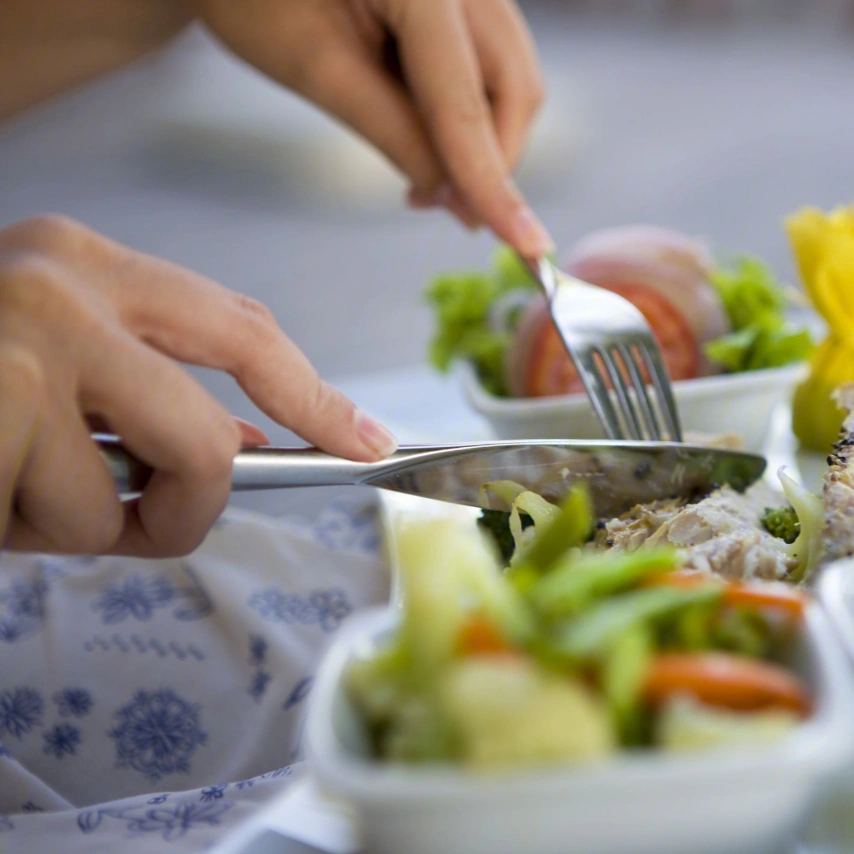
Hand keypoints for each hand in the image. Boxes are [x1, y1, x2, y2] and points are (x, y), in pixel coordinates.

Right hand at [0, 215, 396, 556]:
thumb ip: (150, 394)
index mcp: (92, 264)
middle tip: (155, 519)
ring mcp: (17, 354)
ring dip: (73, 524)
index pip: (244, 330)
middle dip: (191, 504)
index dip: (314, 395)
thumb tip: (243, 442)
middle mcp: (61, 291)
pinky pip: (48, 526)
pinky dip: (15, 530)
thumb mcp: (61, 363)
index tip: (365, 438)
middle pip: (205, 440)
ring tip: (5, 484)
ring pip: (118, 503)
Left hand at [193, 0, 553, 255]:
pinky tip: (431, 140)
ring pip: (511, 79)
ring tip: (427, 182)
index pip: (466, 103)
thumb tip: (452, 197)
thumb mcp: (316, 70)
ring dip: (483, 142)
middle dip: (492, 162)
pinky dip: (470, 114)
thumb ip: (394, 133)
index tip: (530, 249)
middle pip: (515, 86)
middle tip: (444, 211)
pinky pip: (489, 65)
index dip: (492, 184)